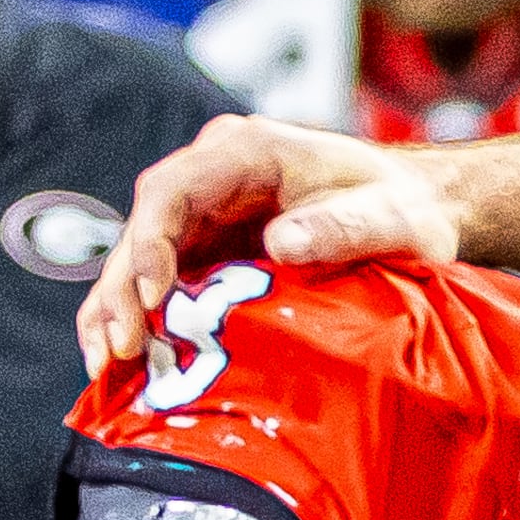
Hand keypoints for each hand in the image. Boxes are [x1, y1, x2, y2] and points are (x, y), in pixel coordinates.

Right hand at [78, 114, 461, 377]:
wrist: (416, 208)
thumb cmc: (403, 206)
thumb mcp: (390, 216)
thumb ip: (343, 227)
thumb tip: (280, 244)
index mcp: (246, 151)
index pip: (173, 192)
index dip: (150, 244)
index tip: (152, 298)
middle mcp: (212, 178)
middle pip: (144, 231)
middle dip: (122, 291)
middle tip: (115, 351)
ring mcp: (206, 216)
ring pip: (141, 262)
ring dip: (118, 312)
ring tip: (104, 367)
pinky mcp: (209, 252)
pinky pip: (162, 285)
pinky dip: (142, 323)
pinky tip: (125, 366)